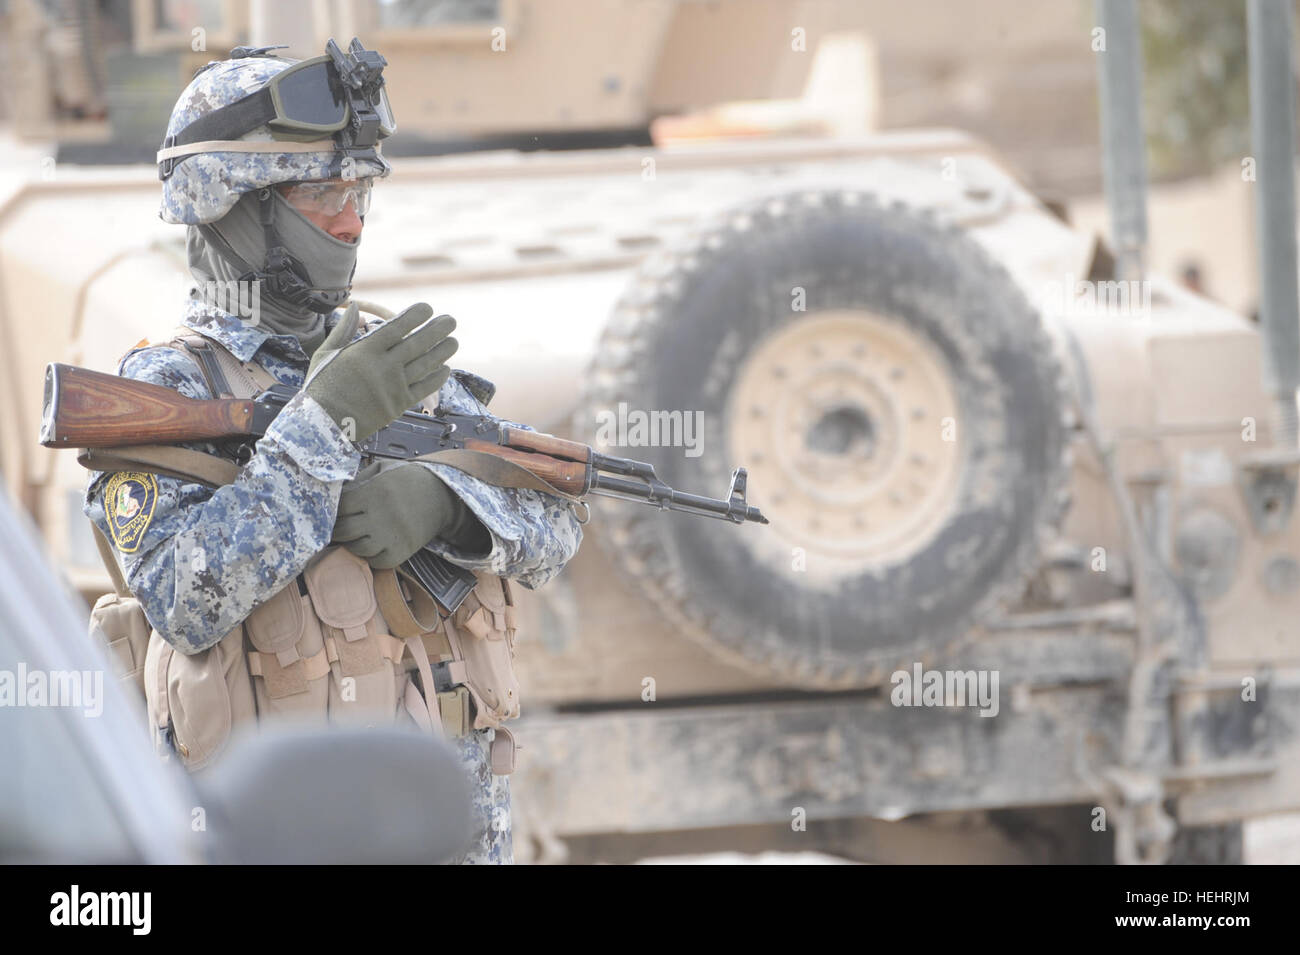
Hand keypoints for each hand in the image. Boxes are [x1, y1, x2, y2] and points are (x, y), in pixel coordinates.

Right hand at [305, 301, 456, 442]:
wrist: (323, 424)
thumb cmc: (322, 386)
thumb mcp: (326, 353)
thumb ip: (344, 329)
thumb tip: (357, 305)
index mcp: (364, 351)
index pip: (397, 327)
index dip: (415, 316)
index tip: (428, 308)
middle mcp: (383, 366)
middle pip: (417, 343)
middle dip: (437, 329)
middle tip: (451, 320)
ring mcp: (393, 386)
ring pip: (426, 364)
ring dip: (443, 351)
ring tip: (454, 341)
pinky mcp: (398, 405)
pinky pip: (424, 388)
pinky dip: (437, 378)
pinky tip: (445, 368)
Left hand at [332, 460, 488, 567]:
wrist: (443, 496)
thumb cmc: (408, 480)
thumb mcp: (383, 469)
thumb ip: (358, 479)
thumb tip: (334, 493)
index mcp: (374, 492)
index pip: (340, 507)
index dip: (333, 509)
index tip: (334, 510)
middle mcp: (381, 516)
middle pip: (343, 530)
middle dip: (336, 529)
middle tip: (338, 526)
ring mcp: (391, 537)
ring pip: (356, 548)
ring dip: (352, 543)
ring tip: (357, 534)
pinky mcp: (401, 552)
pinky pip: (375, 562)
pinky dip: (370, 556)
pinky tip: (374, 544)